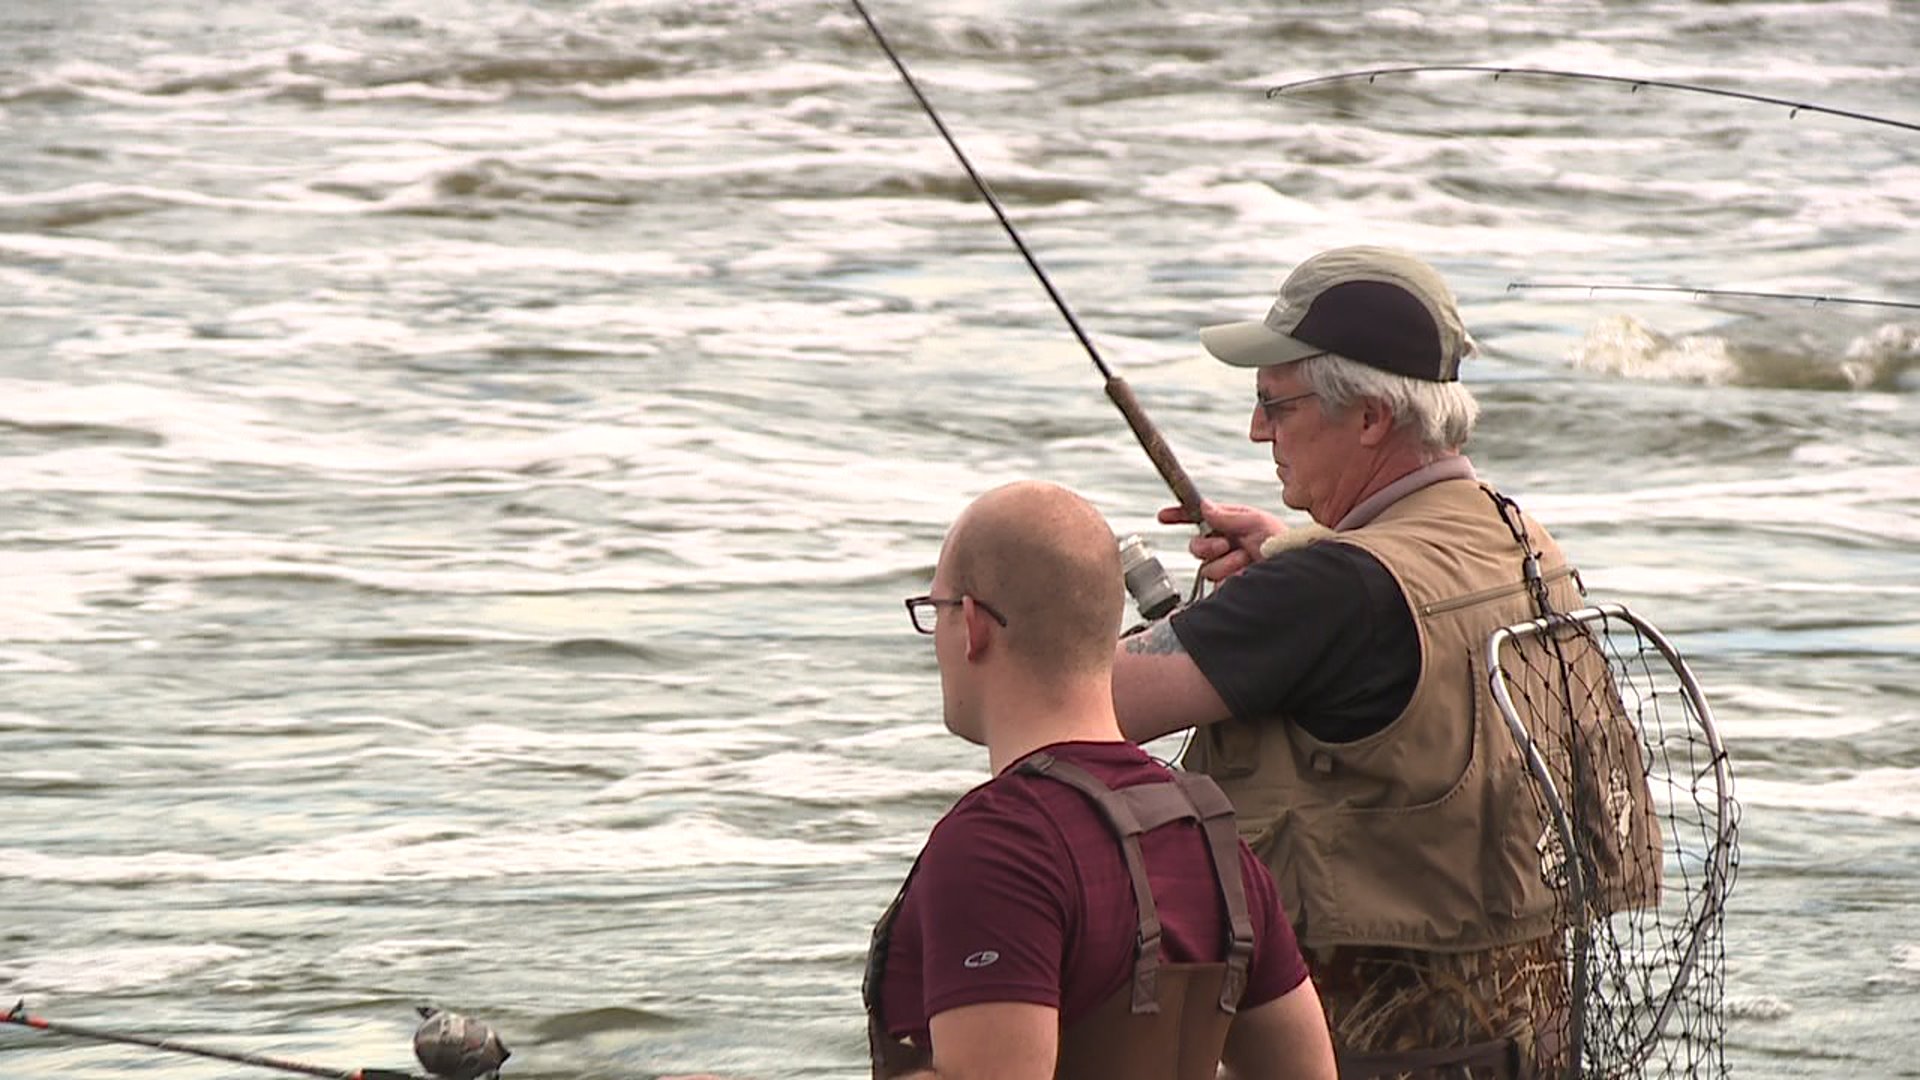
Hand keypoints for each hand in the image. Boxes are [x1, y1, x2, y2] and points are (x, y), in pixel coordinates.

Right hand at [1157, 501, 1288, 582]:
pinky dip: (1230, 576)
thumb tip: (1205, 507)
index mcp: (1231, 524)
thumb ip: (1228, 516)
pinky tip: (1245, 574)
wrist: (1295, 573)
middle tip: (1226, 545)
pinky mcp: (1227, 584)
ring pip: (1205, 565)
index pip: (1199, 517)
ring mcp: (1226, 565)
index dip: (1180, 516)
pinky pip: (1215, 581)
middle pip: (1196, 545)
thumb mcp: (1257, 522)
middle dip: (1208, 545)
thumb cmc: (1283, 544)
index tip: (1164, 516)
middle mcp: (1226, 544)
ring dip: (1226, 562)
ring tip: (1245, 562)